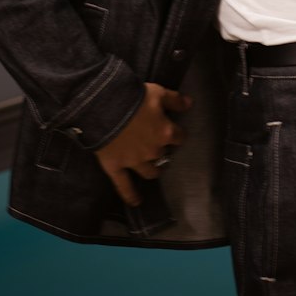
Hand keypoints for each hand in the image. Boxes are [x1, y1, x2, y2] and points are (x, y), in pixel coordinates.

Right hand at [94, 82, 191, 206]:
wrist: (105, 107)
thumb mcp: (158, 92)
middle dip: (161, 149)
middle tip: (156, 144)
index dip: (177, 133)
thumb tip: (190, 104)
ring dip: (153, 170)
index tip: (174, 131)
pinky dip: (130, 195)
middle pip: (163, 154)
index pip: (179, 137)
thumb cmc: (134, 97)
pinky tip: (136, 202)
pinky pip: (124, 186)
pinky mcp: (117, 168)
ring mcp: (135, 162)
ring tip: (153, 170)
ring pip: (149, 171)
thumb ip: (175, 100)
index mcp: (165, 132)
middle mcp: (153, 151)